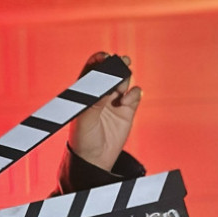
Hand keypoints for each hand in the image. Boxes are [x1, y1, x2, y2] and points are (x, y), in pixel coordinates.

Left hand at [68, 52, 141, 171]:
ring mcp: (115, 100)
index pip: (92, 69)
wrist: (95, 160)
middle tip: (121, 62)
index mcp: (85, 92)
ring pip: (124, 80)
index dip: (99, 59)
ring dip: (124, 78)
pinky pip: (135, 94)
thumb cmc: (82, 140)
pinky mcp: (128, 110)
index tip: (105, 56)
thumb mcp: (84, 120)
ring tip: (120, 89)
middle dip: (116, 64)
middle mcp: (100, 93)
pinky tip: (125, 103)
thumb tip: (104, 84)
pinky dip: (133, 94)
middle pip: (111, 71)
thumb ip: (94, 102)